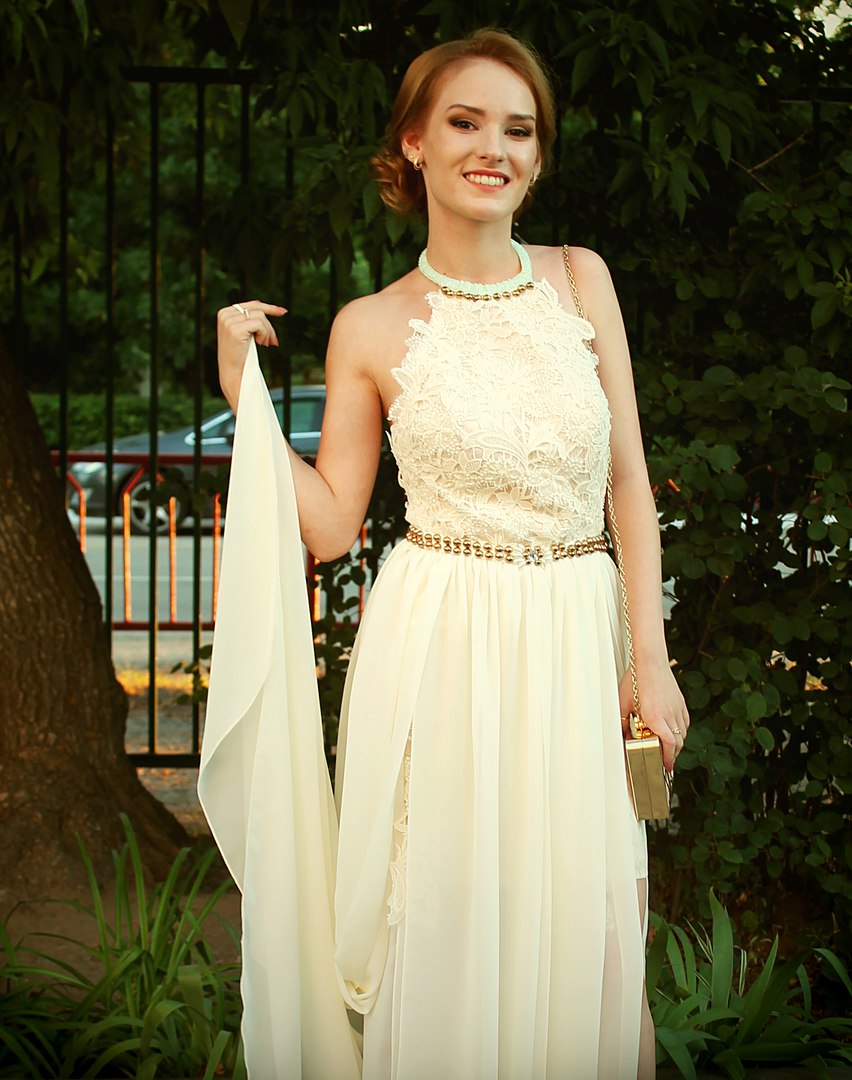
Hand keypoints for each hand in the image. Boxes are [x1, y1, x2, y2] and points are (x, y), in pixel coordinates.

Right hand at [217, 300, 286, 408]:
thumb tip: (271, 309)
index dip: (269, 307)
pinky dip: (264, 334)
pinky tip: (260, 343)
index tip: (283, 312)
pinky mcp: (235, 329)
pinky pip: (259, 324)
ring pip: (260, 316)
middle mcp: (225, 314)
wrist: (232, 373)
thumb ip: (250, 320)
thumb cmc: (240, 356)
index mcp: (225, 313)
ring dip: (267, 332)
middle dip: (269, 326)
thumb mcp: (244, 333)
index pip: (252, 305)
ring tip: (265, 344)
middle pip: (258, 310)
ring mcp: (229, 321)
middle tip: (273, 341)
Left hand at [619, 658, 688, 772]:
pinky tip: (673, 733)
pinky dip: (680, 731)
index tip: (666, 767)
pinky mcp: (681, 703)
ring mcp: (677, 708)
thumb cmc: (635, 681)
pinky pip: (684, 723)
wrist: (650, 662)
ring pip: (682, 734)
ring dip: (676, 744)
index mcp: (655, 717)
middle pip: (677, 743)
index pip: (668, 744)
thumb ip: (624, 724)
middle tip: (665, 763)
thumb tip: (621, 738)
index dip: (668, 759)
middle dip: (672, 755)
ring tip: (668, 750)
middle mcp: (669, 714)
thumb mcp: (624, 704)